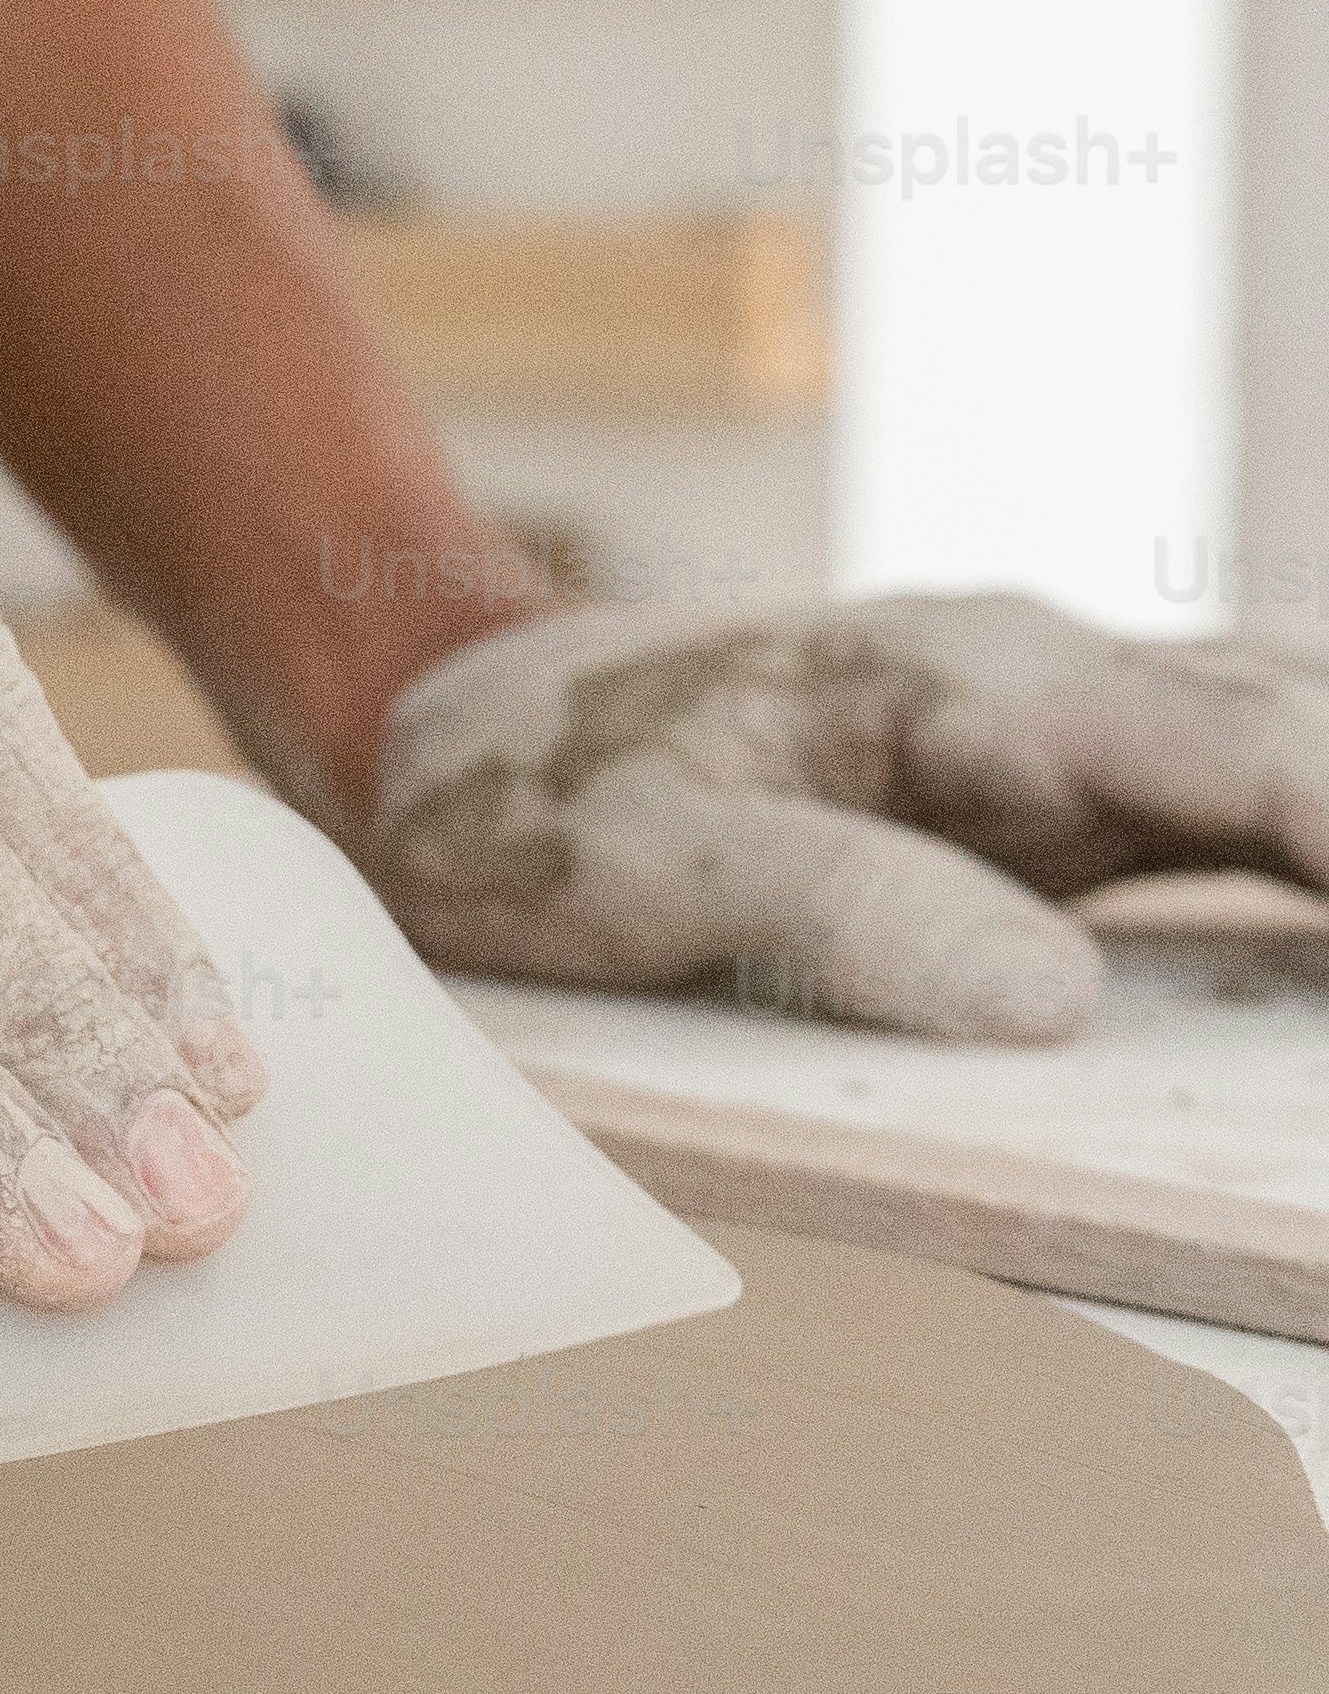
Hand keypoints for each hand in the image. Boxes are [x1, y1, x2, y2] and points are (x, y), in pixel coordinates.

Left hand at [364, 592, 1328, 1039]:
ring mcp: (1069, 729)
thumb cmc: (537, 804)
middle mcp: (1056, 685)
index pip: (1245, 759)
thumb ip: (845, 921)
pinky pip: (1249, 806)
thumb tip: (1054, 1008)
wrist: (453, 728)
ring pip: (1305, 750)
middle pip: (1321, 736)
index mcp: (976, 690)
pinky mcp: (1059, 790)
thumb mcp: (651, 877)